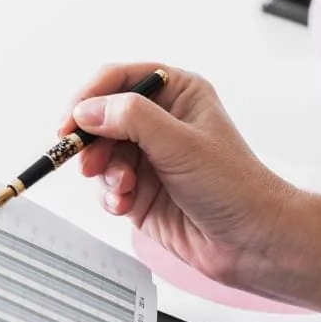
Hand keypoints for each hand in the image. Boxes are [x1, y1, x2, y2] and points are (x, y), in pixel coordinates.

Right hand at [62, 62, 293, 291]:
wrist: (250, 241)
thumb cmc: (234, 187)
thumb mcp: (180, 142)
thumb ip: (131, 119)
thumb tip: (87, 111)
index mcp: (178, 93)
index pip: (121, 80)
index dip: (90, 98)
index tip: (70, 122)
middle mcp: (162, 123)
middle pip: (103, 119)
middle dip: (92, 142)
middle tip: (85, 161)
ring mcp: (150, 158)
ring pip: (101, 155)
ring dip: (103, 173)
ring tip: (121, 189)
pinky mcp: (141, 192)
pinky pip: (108, 187)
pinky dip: (109, 196)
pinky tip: (123, 205)